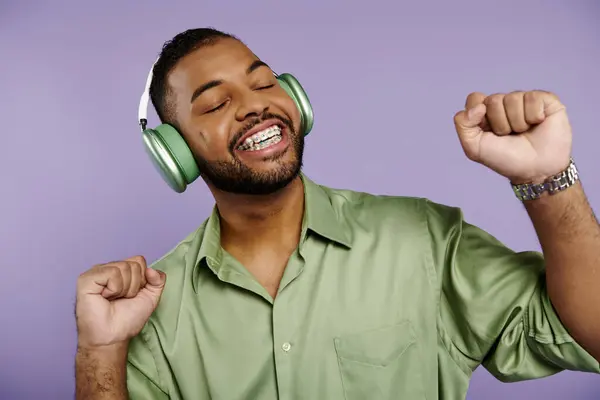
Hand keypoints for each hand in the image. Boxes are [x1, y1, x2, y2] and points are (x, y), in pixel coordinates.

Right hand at [75, 256, 165, 347]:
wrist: (112, 337)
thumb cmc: (127, 319)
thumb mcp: (150, 297)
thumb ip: (158, 280)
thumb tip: (152, 269)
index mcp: (120, 270)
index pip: (139, 260)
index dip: (142, 280)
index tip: (132, 295)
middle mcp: (107, 268)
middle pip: (134, 264)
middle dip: (134, 285)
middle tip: (121, 299)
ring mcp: (96, 272)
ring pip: (124, 267)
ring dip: (125, 289)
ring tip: (113, 299)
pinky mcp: (86, 279)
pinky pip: (112, 273)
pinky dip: (114, 288)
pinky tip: (105, 297)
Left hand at [453, 90, 571, 183]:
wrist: (535, 170)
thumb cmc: (505, 159)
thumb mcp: (474, 147)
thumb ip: (463, 124)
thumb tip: (479, 106)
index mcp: (484, 112)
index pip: (474, 98)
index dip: (479, 116)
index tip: (488, 133)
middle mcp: (504, 103)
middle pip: (493, 100)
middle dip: (500, 124)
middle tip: (509, 136)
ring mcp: (524, 100)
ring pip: (512, 99)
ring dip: (517, 123)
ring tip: (523, 132)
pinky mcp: (544, 99)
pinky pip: (532, 98)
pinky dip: (534, 116)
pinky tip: (538, 124)